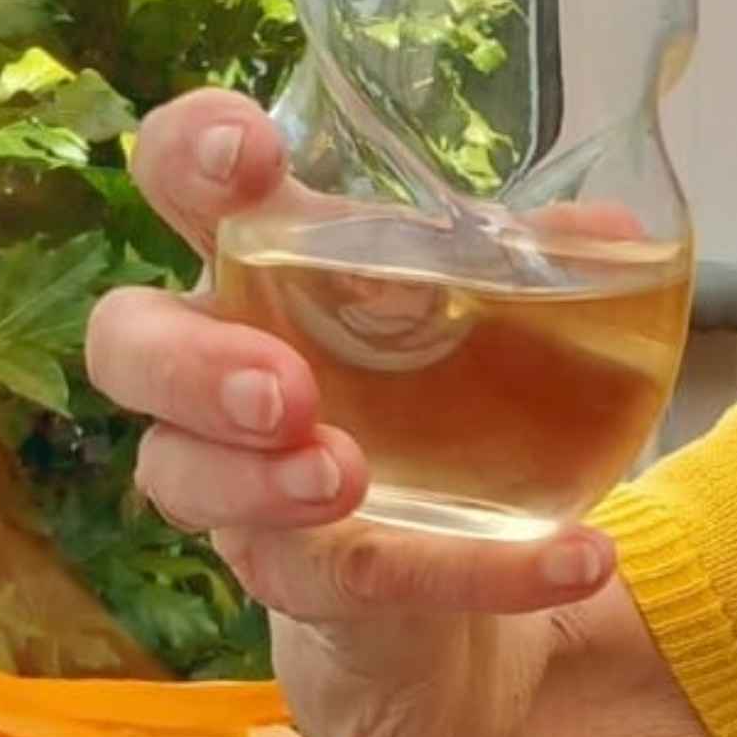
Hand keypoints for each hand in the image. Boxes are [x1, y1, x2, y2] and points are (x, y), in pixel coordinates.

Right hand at [85, 89, 617, 623]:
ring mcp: (242, 485)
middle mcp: (220, 372)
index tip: (250, 153)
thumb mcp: (500, 319)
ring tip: (343, 474)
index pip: (182, 187)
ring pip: (188, 480)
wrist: (469, 572)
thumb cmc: (445, 401)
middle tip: (280, 384)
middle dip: (190, 362)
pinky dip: (473, 572)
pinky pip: (355, 579)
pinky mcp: (304, 583)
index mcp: (264, 272)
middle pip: (129, 347)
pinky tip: (569, 556)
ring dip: (261, 480)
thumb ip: (541, 267)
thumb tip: (607, 229)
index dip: (190, 156)